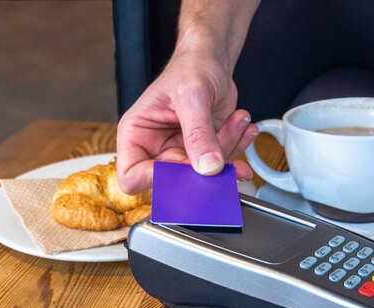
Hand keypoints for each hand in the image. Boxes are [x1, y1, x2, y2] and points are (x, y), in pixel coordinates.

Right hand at [116, 51, 257, 194]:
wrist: (212, 60)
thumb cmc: (190, 68)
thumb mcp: (191, 96)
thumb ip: (198, 133)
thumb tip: (208, 167)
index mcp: (136, 135)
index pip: (131, 176)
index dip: (154, 179)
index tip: (182, 167)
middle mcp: (156, 149)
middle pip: (174, 181)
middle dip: (203, 166)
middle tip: (222, 148)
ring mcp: (182, 153)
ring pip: (203, 175)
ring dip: (227, 150)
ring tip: (236, 121)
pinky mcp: (204, 153)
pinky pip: (221, 164)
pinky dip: (237, 147)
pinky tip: (241, 126)